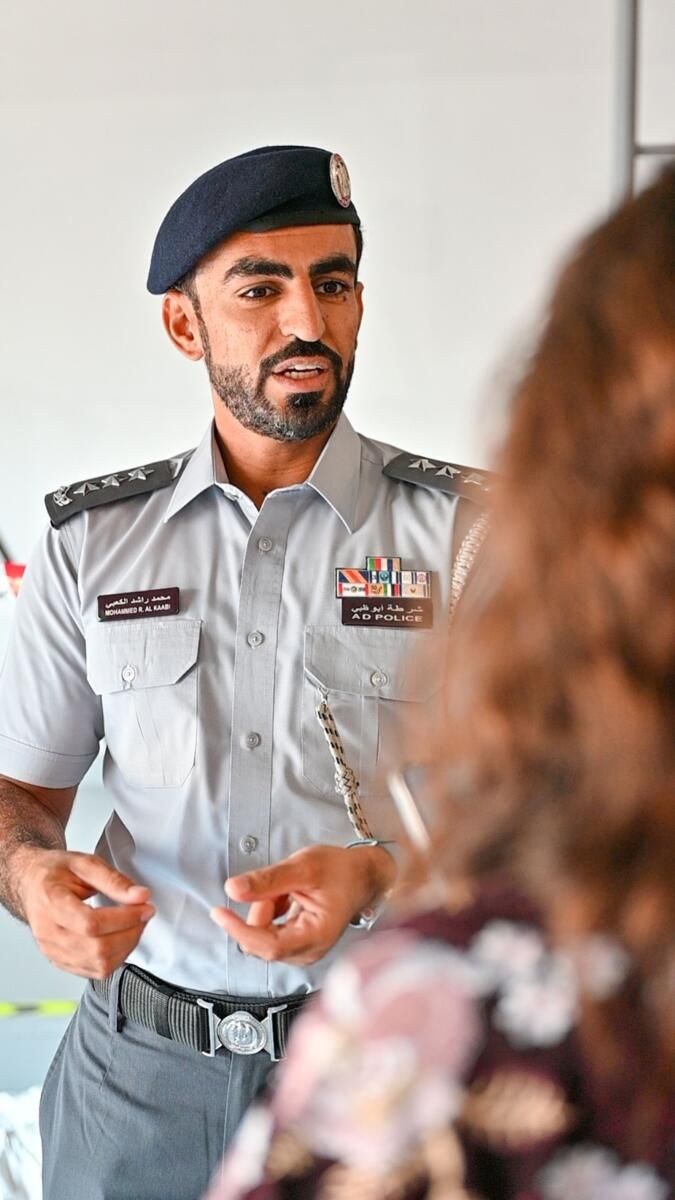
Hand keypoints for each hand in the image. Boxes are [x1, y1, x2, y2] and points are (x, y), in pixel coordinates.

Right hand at [19, 848, 154, 977]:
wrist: (32, 883)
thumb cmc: (54, 873)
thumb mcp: (84, 863)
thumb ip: (113, 880)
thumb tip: (140, 896)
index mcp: (51, 903)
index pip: (90, 924)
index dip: (124, 918)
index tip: (144, 907)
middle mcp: (49, 932)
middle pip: (97, 949)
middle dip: (130, 932)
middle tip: (144, 914)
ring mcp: (53, 951)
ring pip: (98, 965)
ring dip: (126, 947)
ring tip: (135, 925)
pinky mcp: (60, 961)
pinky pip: (94, 972)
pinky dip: (116, 958)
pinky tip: (121, 939)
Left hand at [210, 843, 394, 964]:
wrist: (363, 875)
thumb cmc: (342, 871)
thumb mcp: (304, 866)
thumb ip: (268, 879)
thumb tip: (232, 889)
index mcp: (316, 937)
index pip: (268, 946)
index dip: (240, 930)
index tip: (219, 912)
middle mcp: (308, 951)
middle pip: (262, 940)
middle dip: (262, 908)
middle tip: (279, 884)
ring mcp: (302, 950)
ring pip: (263, 934)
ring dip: (267, 907)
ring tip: (290, 889)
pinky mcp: (297, 944)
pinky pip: (269, 930)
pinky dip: (272, 910)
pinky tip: (289, 896)